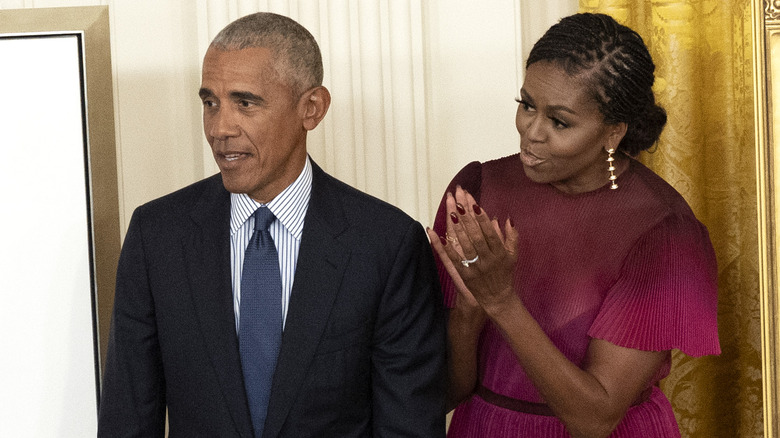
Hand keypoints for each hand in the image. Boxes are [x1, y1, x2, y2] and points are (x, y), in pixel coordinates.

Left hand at [430, 186, 518, 314]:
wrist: (497, 298)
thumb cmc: (505, 273)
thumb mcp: (513, 255)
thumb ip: (512, 237)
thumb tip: (507, 219)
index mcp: (500, 253)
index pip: (490, 233)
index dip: (482, 218)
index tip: (475, 204)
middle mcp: (487, 259)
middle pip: (476, 236)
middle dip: (467, 220)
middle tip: (459, 204)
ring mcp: (475, 267)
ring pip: (465, 246)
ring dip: (457, 230)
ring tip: (451, 214)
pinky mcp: (464, 275)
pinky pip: (454, 260)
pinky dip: (446, 248)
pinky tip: (439, 236)